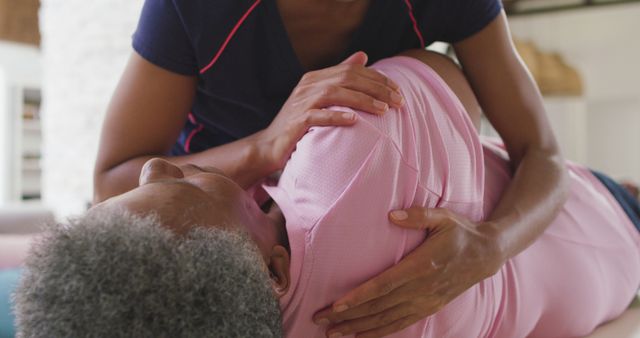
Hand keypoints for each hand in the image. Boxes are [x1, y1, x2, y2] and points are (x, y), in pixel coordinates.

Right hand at [257, 51, 404, 172]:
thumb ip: (340, 77)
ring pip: (335, 94)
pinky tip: (355, 121)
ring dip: (362, 100)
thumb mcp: (321, 97)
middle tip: (399, 101)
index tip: (398, 91)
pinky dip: (337, 116)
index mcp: (316, 78)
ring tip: (384, 110)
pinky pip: (319, 116)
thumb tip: (363, 56)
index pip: (352, 71)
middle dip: (376, 88)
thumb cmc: (299, 123)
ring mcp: (301, 103)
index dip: (377, 79)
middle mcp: (308, 86)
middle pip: (346, 79)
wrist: (270, 146)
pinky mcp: (296, 122)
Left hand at [313, 207, 504, 337]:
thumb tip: (392, 216)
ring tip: (333, 333)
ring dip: (359, 328)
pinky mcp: (429, 308)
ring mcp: (426, 301)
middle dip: (348, 316)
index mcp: (422, 266)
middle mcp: (422, 289)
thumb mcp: (444, 217)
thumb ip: (418, 215)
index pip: (383, 286)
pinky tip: (362, 335)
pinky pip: (401, 324)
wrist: (488, 254)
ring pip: (387, 320)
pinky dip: (380, 332)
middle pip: (379, 307)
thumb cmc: (461, 232)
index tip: (336, 306)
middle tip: (320, 320)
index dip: (359, 297)